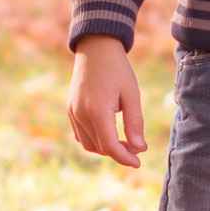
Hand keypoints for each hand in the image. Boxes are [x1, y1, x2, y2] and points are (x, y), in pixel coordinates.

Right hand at [68, 38, 145, 167]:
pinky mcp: (70, 109)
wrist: (96, 48)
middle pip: (99, 148)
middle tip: (136, 148)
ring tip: (124, 142)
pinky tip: (109, 133)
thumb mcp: (132, 94)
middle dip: (118, 152)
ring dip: (105, 148)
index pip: (110, 146)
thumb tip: (139, 148)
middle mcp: (80, 114)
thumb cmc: (118, 69)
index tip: (138, 162)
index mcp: (97, 111)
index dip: (125, 158)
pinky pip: (80, 134)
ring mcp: (72, 112)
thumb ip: (135, 123)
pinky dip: (94, 139)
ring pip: (88, 144)